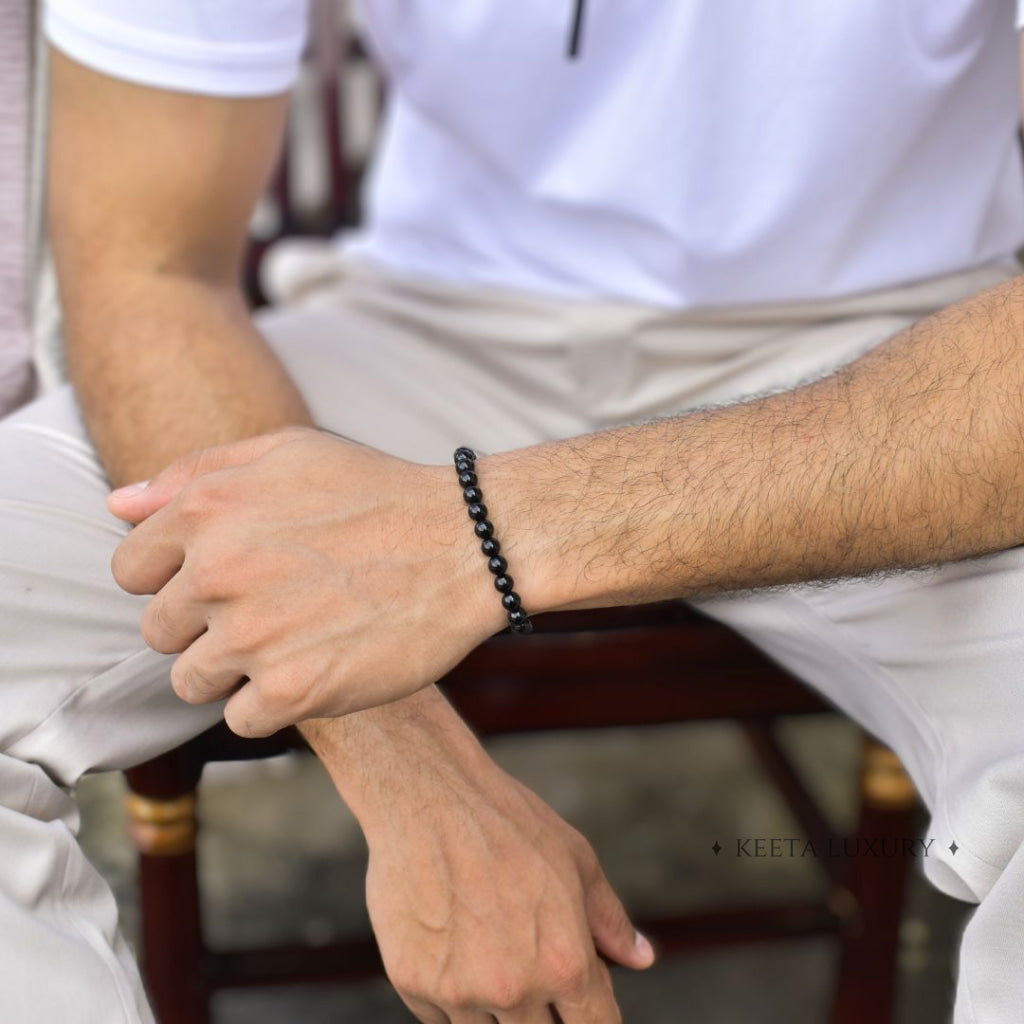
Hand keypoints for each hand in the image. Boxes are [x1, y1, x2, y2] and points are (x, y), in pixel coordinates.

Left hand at [108, 428, 501, 736]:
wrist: (466, 544)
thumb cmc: (378, 493)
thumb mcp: (287, 452)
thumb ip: (194, 475)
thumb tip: (116, 508)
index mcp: (207, 512)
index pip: (129, 572)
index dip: (173, 580)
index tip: (222, 581)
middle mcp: (219, 573)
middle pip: (159, 632)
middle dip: (205, 626)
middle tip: (271, 610)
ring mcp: (254, 637)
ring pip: (192, 682)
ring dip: (235, 669)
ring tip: (294, 641)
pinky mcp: (294, 691)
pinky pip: (241, 720)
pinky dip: (273, 703)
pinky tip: (314, 669)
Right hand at [304, 693, 654, 1023]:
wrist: (429, 797)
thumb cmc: (507, 822)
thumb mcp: (577, 861)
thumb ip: (610, 920)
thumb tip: (642, 958)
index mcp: (565, 962)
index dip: (595, 1019)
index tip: (585, 1009)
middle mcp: (514, 989)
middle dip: (546, 1012)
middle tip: (531, 964)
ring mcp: (459, 992)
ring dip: (496, 1005)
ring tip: (488, 945)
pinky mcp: (413, 984)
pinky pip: (442, 1017)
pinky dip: (453, 996)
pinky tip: (454, 945)